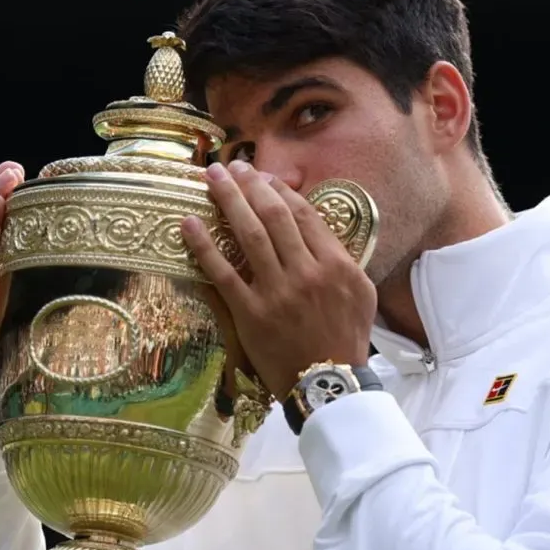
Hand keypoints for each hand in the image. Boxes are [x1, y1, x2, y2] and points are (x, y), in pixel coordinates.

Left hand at [181, 160, 375, 399]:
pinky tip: (188, 224)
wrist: (328, 383)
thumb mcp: (360, 294)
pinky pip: (223, 274)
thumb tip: (319, 229)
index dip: (280, 191)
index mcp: (335, 265)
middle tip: (232, 167)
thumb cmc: (346, 340)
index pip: (303, 215)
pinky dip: (204, 247)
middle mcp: (306, 273)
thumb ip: (342, 259)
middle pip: (273, 216)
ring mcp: (277, 292)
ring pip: (249, 236)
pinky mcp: (251, 313)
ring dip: (227, 202)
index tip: (263, 178)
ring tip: (211, 179)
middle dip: (250, 185)